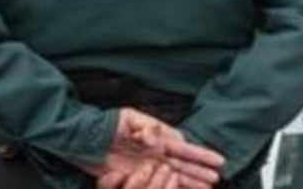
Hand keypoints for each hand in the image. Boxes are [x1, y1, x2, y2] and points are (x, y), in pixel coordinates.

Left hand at [79, 108, 223, 188]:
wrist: (85, 140)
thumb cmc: (108, 125)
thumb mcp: (128, 119)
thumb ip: (147, 128)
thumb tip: (156, 139)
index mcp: (156, 138)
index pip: (184, 147)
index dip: (200, 154)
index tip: (217, 160)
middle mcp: (155, 154)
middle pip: (183, 164)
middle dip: (200, 172)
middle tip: (217, 180)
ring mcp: (146, 166)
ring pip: (174, 176)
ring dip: (190, 182)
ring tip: (207, 188)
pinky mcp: (135, 178)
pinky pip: (156, 184)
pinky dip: (172, 186)